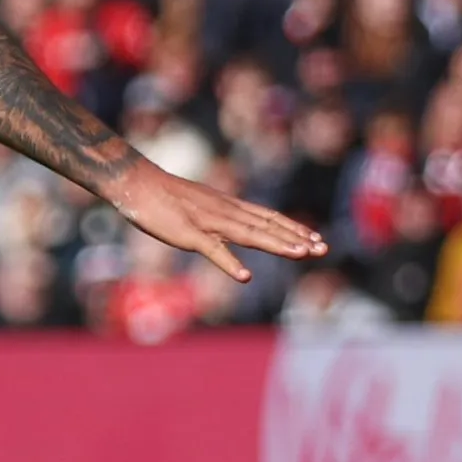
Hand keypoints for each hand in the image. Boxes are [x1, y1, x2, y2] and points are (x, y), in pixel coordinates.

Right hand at [104, 162, 327, 283]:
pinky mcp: (190, 234)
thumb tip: (233, 229)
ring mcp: (209, 223)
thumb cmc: (165, 197)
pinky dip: (230, 263)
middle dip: (296, 238)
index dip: (293, 228)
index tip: (316, 239)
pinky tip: (245, 277)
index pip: (269, 218)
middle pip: (267, 226)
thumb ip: (218, 219)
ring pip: (250, 235)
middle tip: (323, 249)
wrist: (138, 184)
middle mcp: (226, 212)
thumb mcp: (200, 206)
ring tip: (301, 254)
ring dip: (277, 244)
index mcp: (229, 207)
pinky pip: (213, 250)